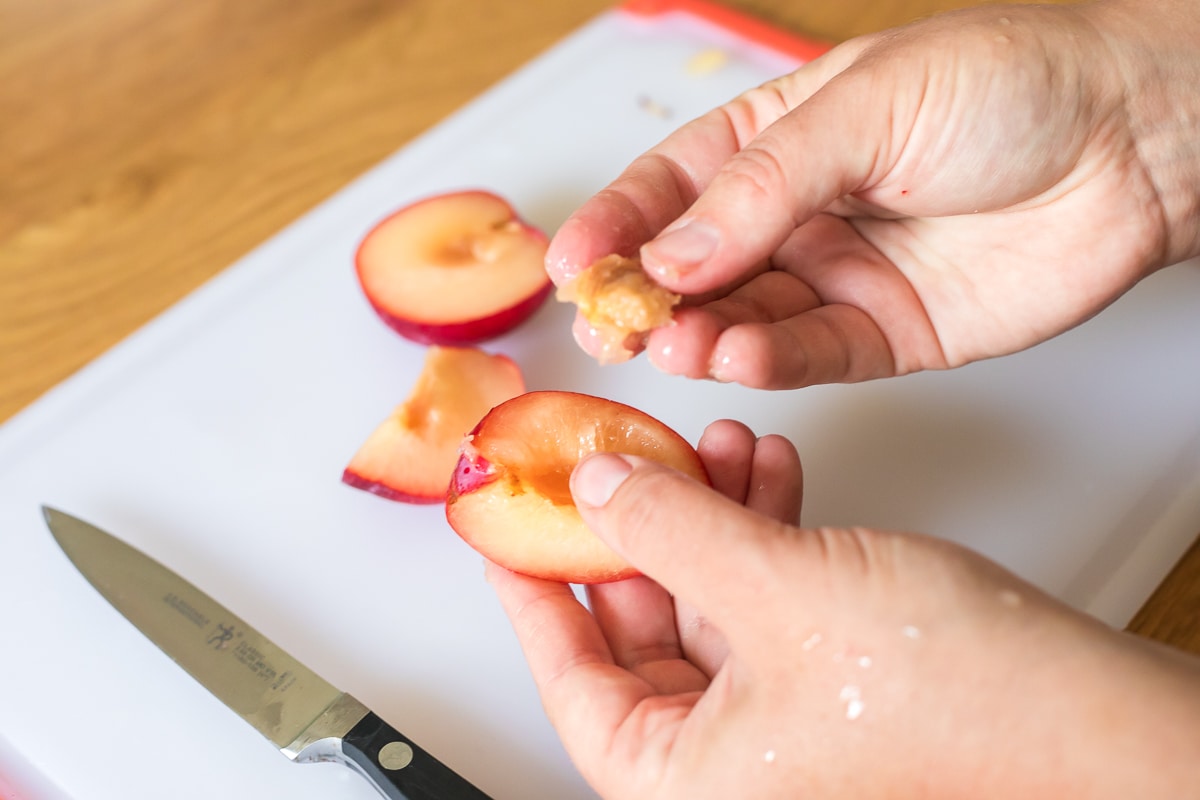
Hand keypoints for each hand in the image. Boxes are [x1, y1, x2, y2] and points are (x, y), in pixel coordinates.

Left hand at [488, 420, 1199, 797]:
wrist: (1094, 715)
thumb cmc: (959, 703)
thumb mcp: (776, 590)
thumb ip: (670, 531)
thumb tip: (598, 492)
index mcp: (684, 778)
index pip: (570, 678)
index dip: (532, 589)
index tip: (506, 528)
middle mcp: (727, 761)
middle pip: (640, 623)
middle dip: (641, 522)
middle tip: (618, 458)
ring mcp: (781, 718)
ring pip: (708, 596)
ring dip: (707, 510)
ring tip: (710, 441)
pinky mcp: (831, 677)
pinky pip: (766, 594)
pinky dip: (760, 527)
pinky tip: (765, 468)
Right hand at [548, 1, 1199, 387]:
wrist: (1135, 142)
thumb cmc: (1012, 85)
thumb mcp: (866, 106)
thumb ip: (761, 188)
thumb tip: (670, 256)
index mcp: (779, 136)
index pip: (673, 184)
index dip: (617, 223)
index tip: (572, 263)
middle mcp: (799, 211)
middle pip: (697, 264)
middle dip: (648, 296)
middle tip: (613, 323)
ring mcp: (839, 275)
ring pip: (744, 318)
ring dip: (703, 335)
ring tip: (676, 343)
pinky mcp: (885, 334)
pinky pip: (809, 356)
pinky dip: (768, 362)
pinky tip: (740, 355)